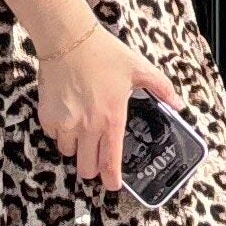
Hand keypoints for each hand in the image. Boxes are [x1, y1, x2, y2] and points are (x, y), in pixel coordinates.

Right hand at [36, 19, 184, 192]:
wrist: (69, 39)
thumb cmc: (105, 53)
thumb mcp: (140, 69)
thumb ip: (162, 89)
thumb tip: (178, 105)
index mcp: (111, 118)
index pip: (111, 161)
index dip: (111, 179)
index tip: (114, 185)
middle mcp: (87, 126)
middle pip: (86, 167)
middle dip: (93, 168)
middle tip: (97, 158)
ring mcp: (65, 123)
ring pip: (68, 152)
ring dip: (76, 148)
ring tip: (83, 132)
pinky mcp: (47, 116)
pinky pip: (53, 136)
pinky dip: (60, 133)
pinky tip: (68, 117)